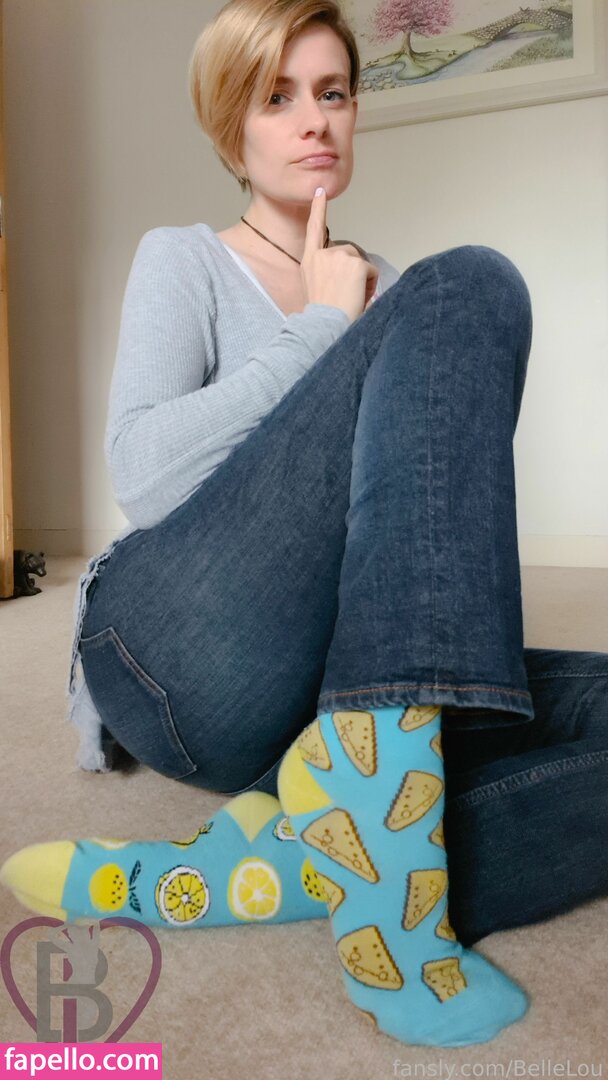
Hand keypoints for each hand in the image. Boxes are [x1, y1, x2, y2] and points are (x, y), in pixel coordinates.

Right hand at [300, 188, 378, 322]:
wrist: (323, 326)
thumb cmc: (321, 316)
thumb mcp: (314, 289)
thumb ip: (323, 273)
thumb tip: (344, 274)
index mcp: (309, 261)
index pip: (314, 230)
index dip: (318, 210)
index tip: (320, 192)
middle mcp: (322, 255)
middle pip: (347, 254)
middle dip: (352, 273)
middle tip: (344, 296)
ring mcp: (338, 256)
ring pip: (360, 263)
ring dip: (361, 280)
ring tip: (350, 298)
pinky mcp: (354, 262)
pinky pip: (370, 271)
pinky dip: (369, 285)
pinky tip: (358, 297)